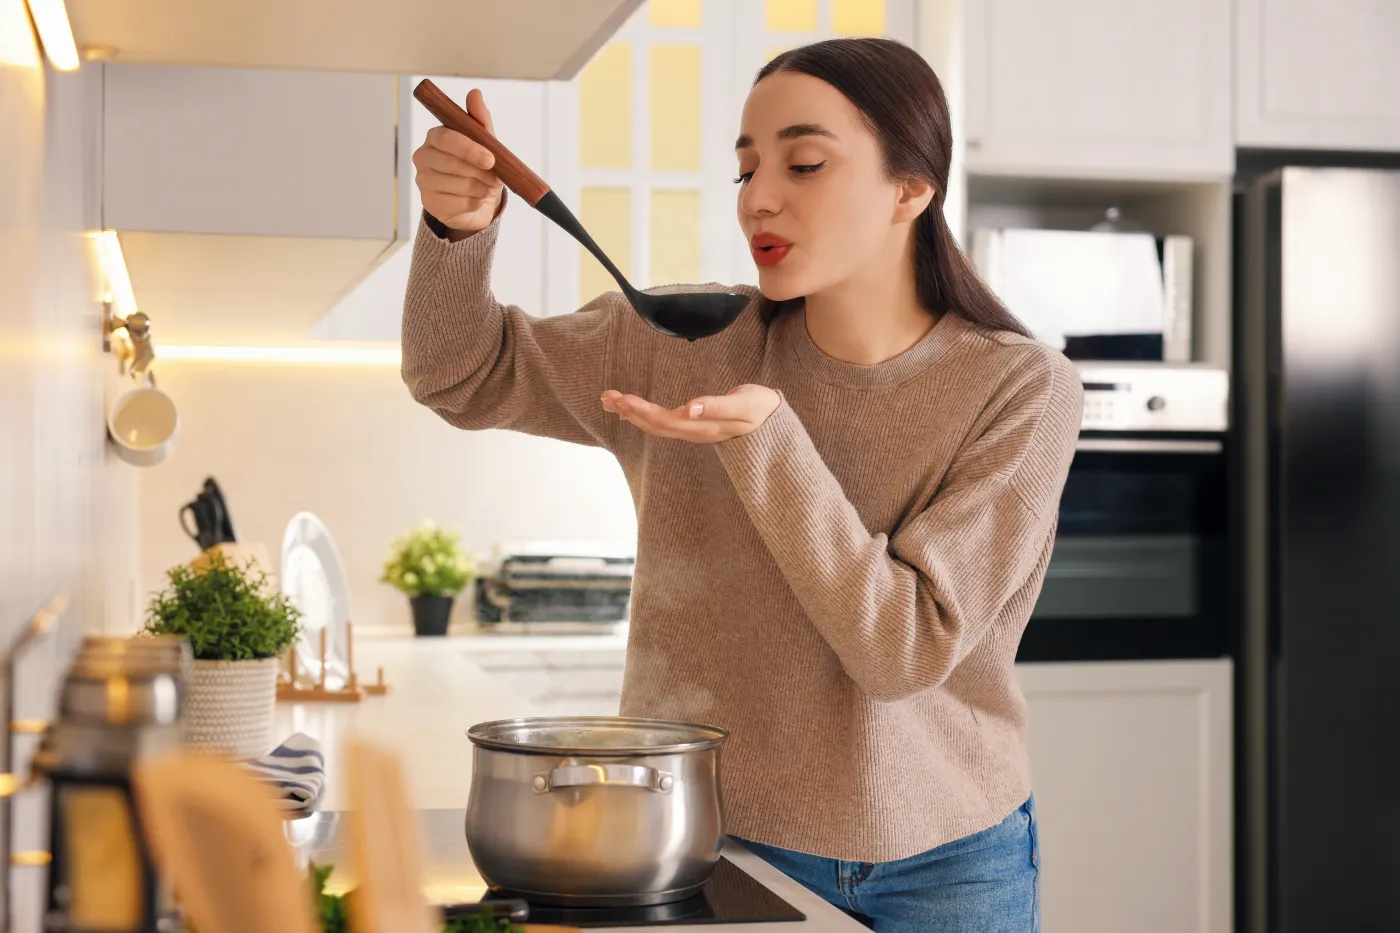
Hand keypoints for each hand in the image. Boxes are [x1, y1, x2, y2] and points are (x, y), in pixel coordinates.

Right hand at [412, 88, 503, 235]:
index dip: (469, 149)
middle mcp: (423, 157)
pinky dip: (476, 203)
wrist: (474, 199)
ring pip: (460, 186)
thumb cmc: (478, 165)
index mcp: (434, 137)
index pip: (445, 138)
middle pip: (453, 164)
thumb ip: (479, 119)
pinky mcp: (430, 203)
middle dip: (481, 173)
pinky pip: (460, 204)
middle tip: (497, 178)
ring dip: (482, 189)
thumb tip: (475, 93)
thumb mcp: (484, 141)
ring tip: (488, 187)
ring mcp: (424, 181)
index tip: (491, 159)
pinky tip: (477, 199)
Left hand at [601, 385, 780, 443]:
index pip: (664, 420)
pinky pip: (662, 424)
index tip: (621, 398)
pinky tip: (630, 410)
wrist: (774, 424)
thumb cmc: (760, 409)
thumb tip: (689, 407)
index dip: (640, 411)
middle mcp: (693, 431)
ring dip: (631, 414)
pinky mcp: (693, 426)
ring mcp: (693, 431)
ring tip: (610, 401)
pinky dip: (642, 415)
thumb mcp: (744, 405)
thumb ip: (717, 406)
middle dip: (629, 411)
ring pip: (655, 425)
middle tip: (606, 395)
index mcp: (702, 426)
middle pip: (654, 425)